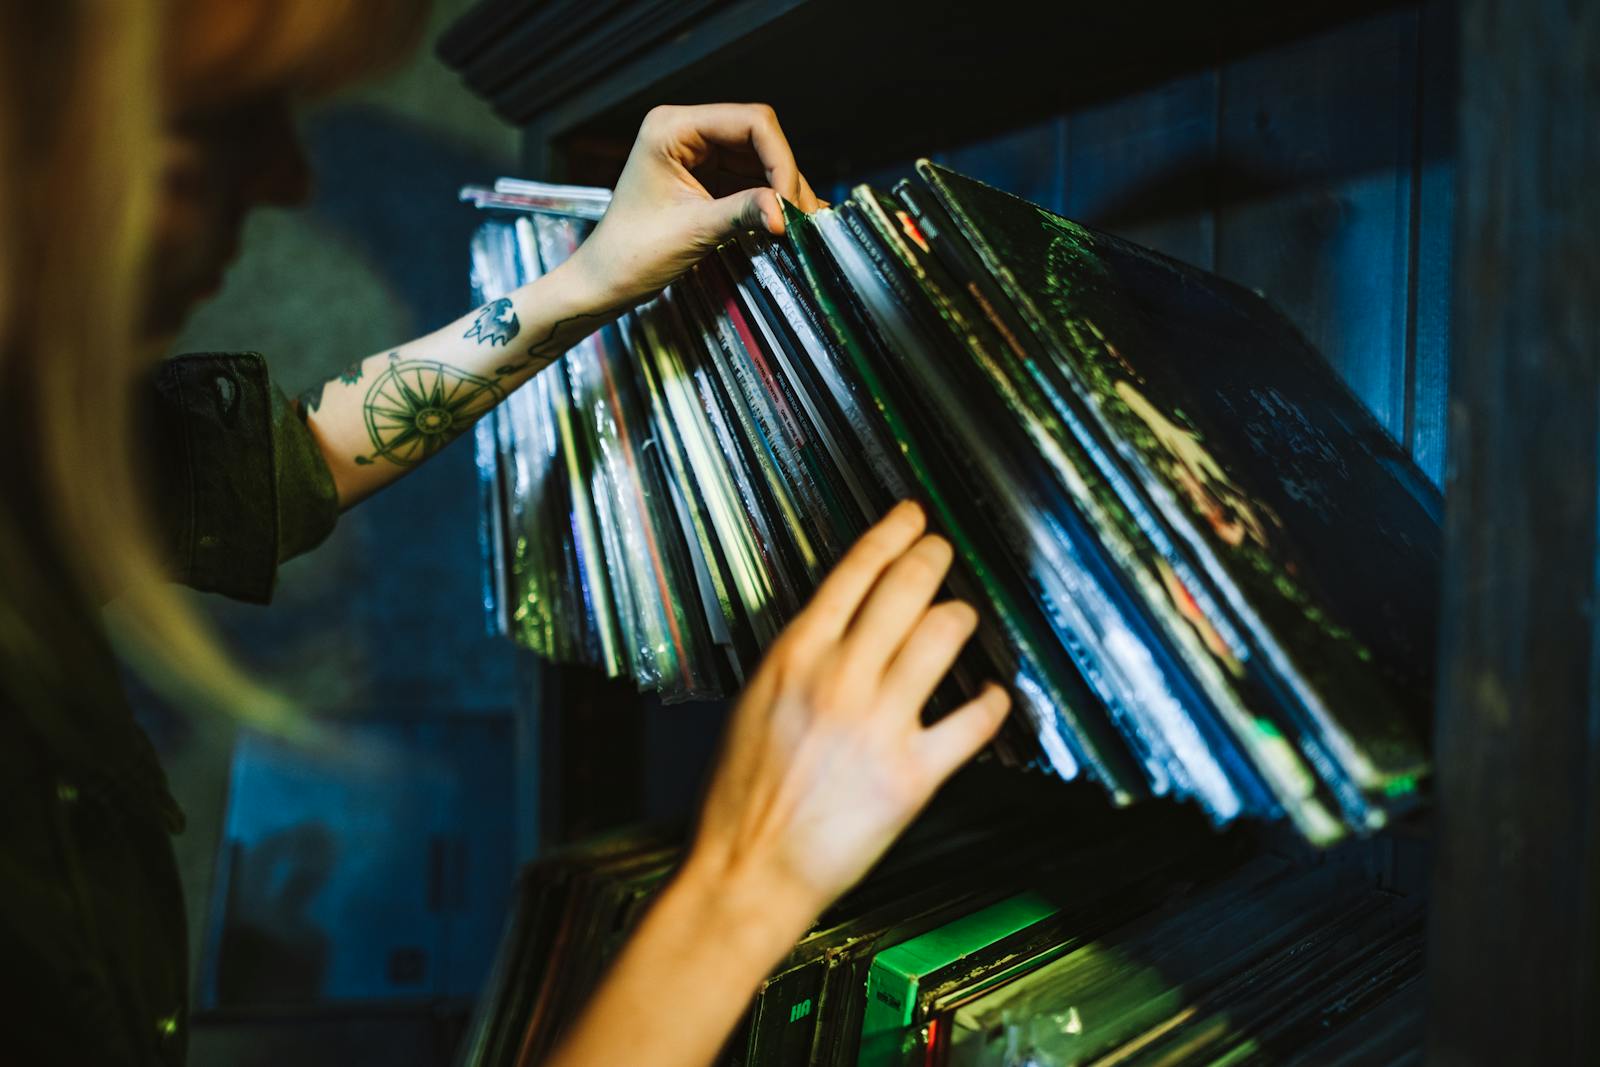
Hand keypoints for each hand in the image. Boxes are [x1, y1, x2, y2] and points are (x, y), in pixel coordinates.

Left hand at [565, 103, 823, 309]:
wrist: (605, 281)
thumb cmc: (630, 254)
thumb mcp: (692, 230)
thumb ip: (743, 212)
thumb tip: (787, 211)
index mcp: (672, 128)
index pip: (750, 122)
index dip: (780, 160)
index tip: (790, 202)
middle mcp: (685, 131)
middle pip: (759, 137)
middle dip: (785, 176)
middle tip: (803, 217)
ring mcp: (696, 153)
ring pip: (759, 159)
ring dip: (781, 189)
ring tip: (800, 223)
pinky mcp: (704, 178)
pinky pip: (748, 179)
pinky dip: (768, 199)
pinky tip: (785, 219)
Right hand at [681, 501, 1012, 936]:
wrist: (746, 870)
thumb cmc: (740, 795)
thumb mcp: (755, 702)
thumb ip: (800, 659)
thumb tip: (841, 625)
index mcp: (794, 655)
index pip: (855, 571)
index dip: (892, 534)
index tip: (912, 517)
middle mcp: (840, 677)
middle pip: (906, 588)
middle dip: (933, 559)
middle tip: (943, 551)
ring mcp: (879, 723)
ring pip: (944, 634)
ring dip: (960, 617)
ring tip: (961, 618)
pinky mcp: (912, 774)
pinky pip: (973, 720)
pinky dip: (990, 701)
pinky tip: (992, 693)